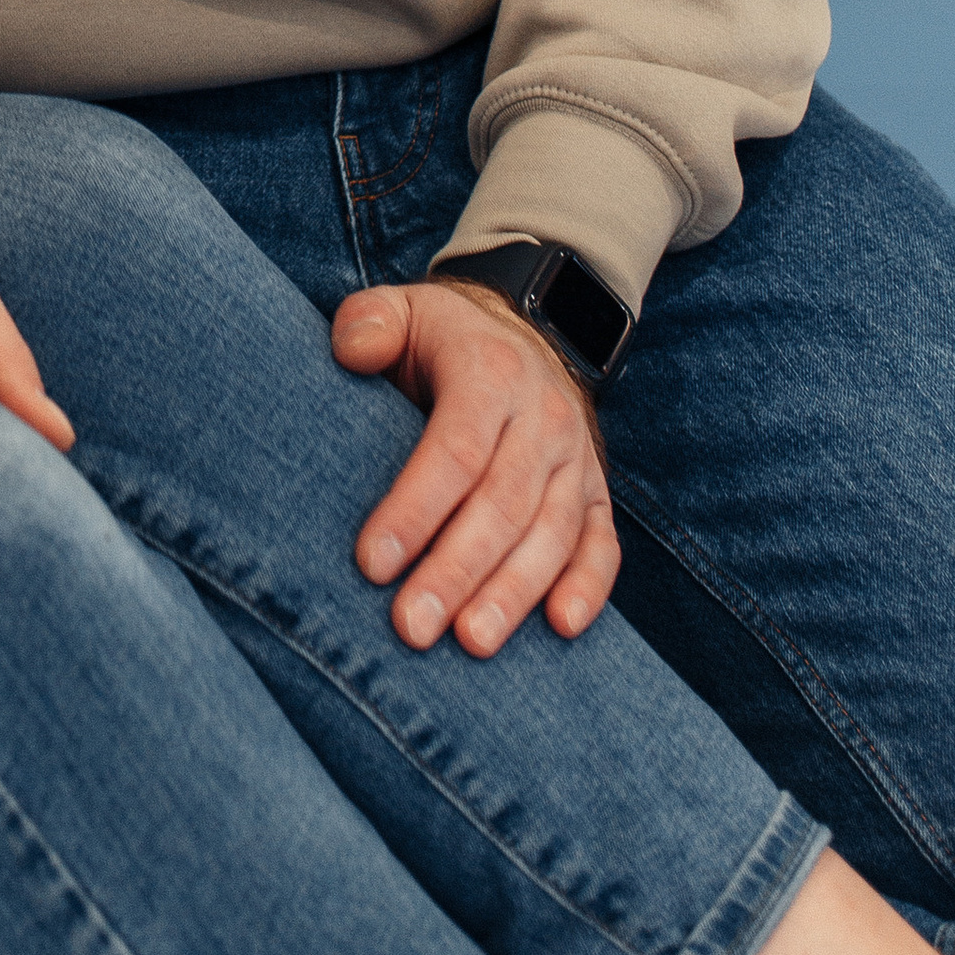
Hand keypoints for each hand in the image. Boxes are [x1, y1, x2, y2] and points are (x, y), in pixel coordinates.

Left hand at [332, 277, 618, 655]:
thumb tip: (351, 352)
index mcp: (490, 372)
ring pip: (552, 533)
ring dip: (513, 593)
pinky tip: (562, 628)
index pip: (454, 449)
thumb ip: (369, 322)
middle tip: (411, 627)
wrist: (524, 336)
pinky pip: (602, 544)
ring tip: (470, 644)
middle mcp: (543, 417)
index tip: (372, 563)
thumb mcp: (403, 311)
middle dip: (456, 571)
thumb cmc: (442, 341)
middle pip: (502, 504)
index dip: (415, 508)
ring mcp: (576, 460)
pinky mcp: (597, 495)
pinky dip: (588, 587)